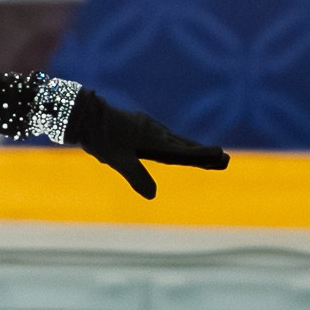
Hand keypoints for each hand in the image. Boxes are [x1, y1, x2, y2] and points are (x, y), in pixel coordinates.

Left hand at [67, 91, 230, 198]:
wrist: (84, 114)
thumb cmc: (101, 137)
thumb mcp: (117, 159)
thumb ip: (136, 176)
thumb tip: (152, 195)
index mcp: (154, 140)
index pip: (183, 151)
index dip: (202, 155)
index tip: (221, 155)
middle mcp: (155, 131)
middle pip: (184, 145)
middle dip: (203, 154)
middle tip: (224, 159)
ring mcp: (148, 127)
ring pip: (175, 139)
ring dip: (192, 148)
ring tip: (207, 155)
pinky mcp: (140, 124)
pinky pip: (164, 136)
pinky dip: (177, 142)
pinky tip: (174, 145)